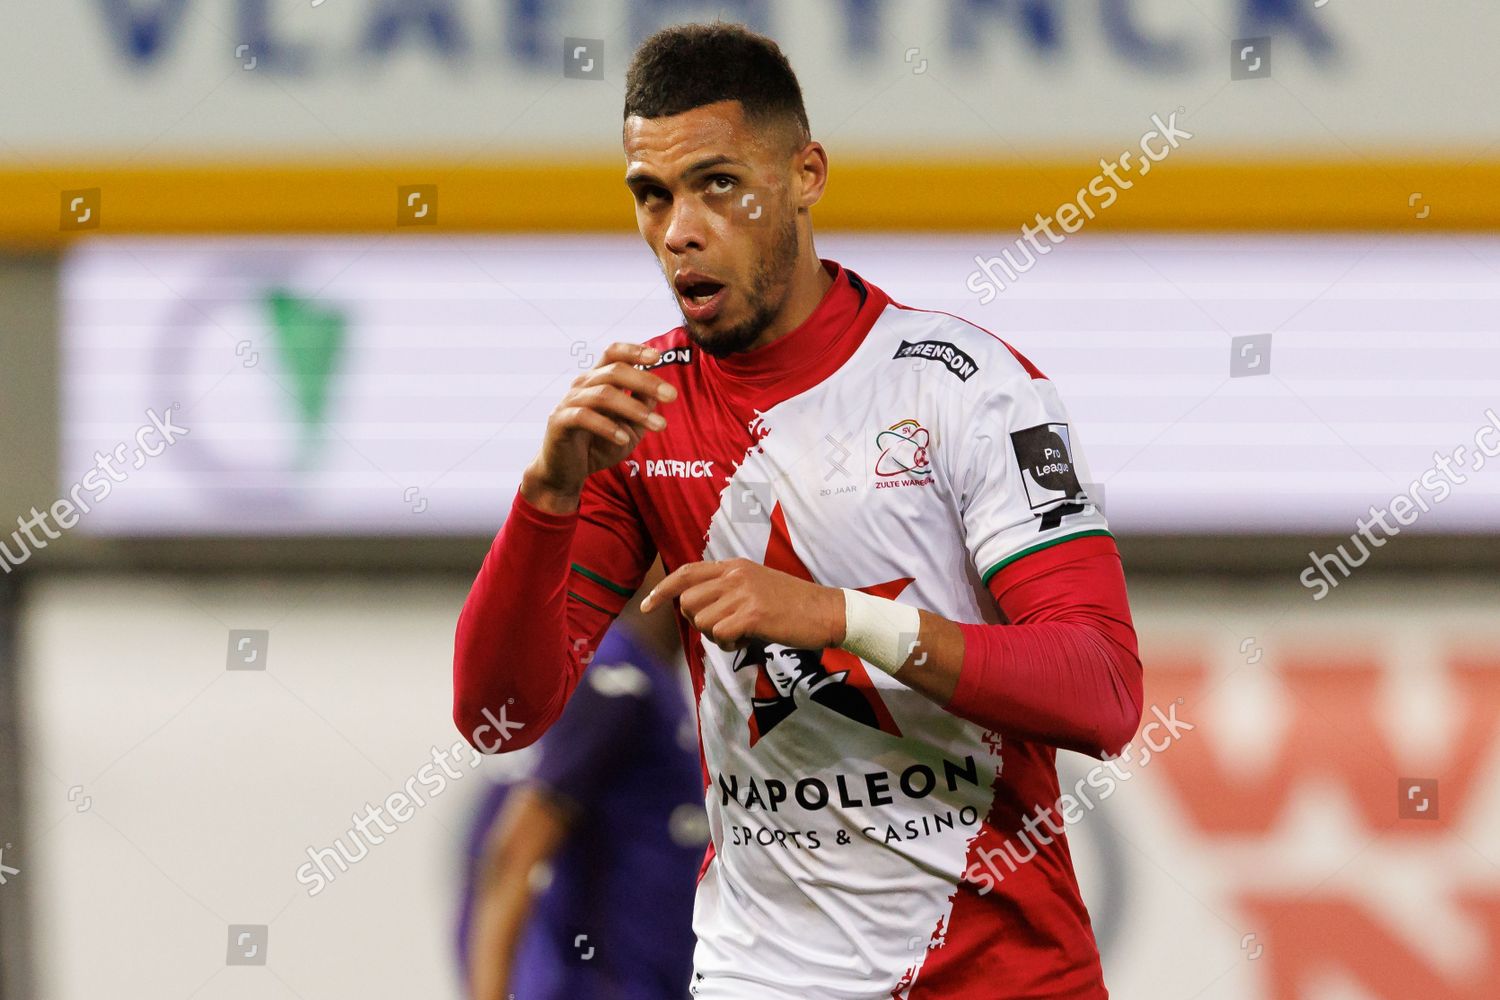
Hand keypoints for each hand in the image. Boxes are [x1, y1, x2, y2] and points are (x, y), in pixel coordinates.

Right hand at [522, 342, 677, 512]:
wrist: (565, 472)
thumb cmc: (599, 446)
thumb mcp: (630, 427)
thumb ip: (642, 408)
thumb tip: (659, 390)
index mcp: (597, 380)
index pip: (613, 354)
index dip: (634, 350)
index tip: (658, 356)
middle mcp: (582, 384)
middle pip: (615, 371)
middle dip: (646, 382)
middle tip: (672, 396)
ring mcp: (569, 401)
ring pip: (604, 395)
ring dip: (634, 409)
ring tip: (658, 425)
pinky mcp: (559, 421)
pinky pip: (585, 417)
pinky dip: (607, 427)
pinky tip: (624, 439)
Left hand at [639, 559, 844, 651]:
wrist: (826, 611)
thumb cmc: (792, 605)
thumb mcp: (756, 586)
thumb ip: (727, 590)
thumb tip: (695, 608)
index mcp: (734, 566)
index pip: (686, 573)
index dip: (662, 590)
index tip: (646, 606)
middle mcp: (735, 575)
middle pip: (688, 602)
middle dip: (698, 622)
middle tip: (722, 629)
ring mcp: (744, 593)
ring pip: (702, 621)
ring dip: (716, 636)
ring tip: (740, 635)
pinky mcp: (754, 614)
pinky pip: (720, 634)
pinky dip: (729, 645)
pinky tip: (747, 641)